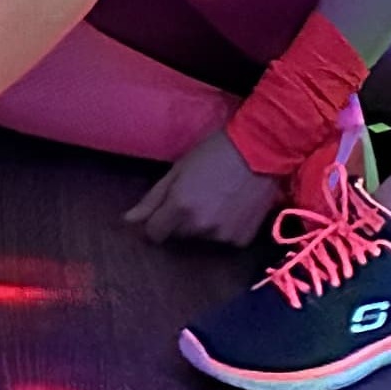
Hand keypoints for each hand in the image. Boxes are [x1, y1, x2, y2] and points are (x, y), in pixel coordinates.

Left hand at [125, 139, 290, 250]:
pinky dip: (226, 228)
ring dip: (205, 224)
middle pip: (178, 234)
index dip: (157, 221)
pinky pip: (225, 240)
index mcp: (179, 208)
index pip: (154, 233)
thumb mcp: (179, 169)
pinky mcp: (242, 240)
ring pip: (202, 238)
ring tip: (219, 198)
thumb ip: (152, 199)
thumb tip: (128, 220)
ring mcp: (223, 236)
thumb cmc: (215, 151)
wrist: (263, 149)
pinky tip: (234, 207)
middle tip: (197, 195)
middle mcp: (199, 227)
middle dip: (182, 220)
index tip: (165, 210)